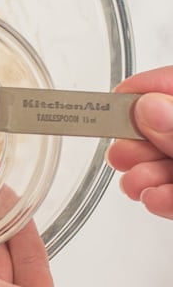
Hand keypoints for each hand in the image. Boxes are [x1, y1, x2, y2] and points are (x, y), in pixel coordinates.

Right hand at [107, 66, 172, 218]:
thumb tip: (148, 108)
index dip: (149, 87)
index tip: (119, 97)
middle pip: (168, 125)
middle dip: (140, 141)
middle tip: (119, 153)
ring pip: (170, 161)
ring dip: (147, 174)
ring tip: (134, 184)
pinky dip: (166, 197)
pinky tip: (154, 199)